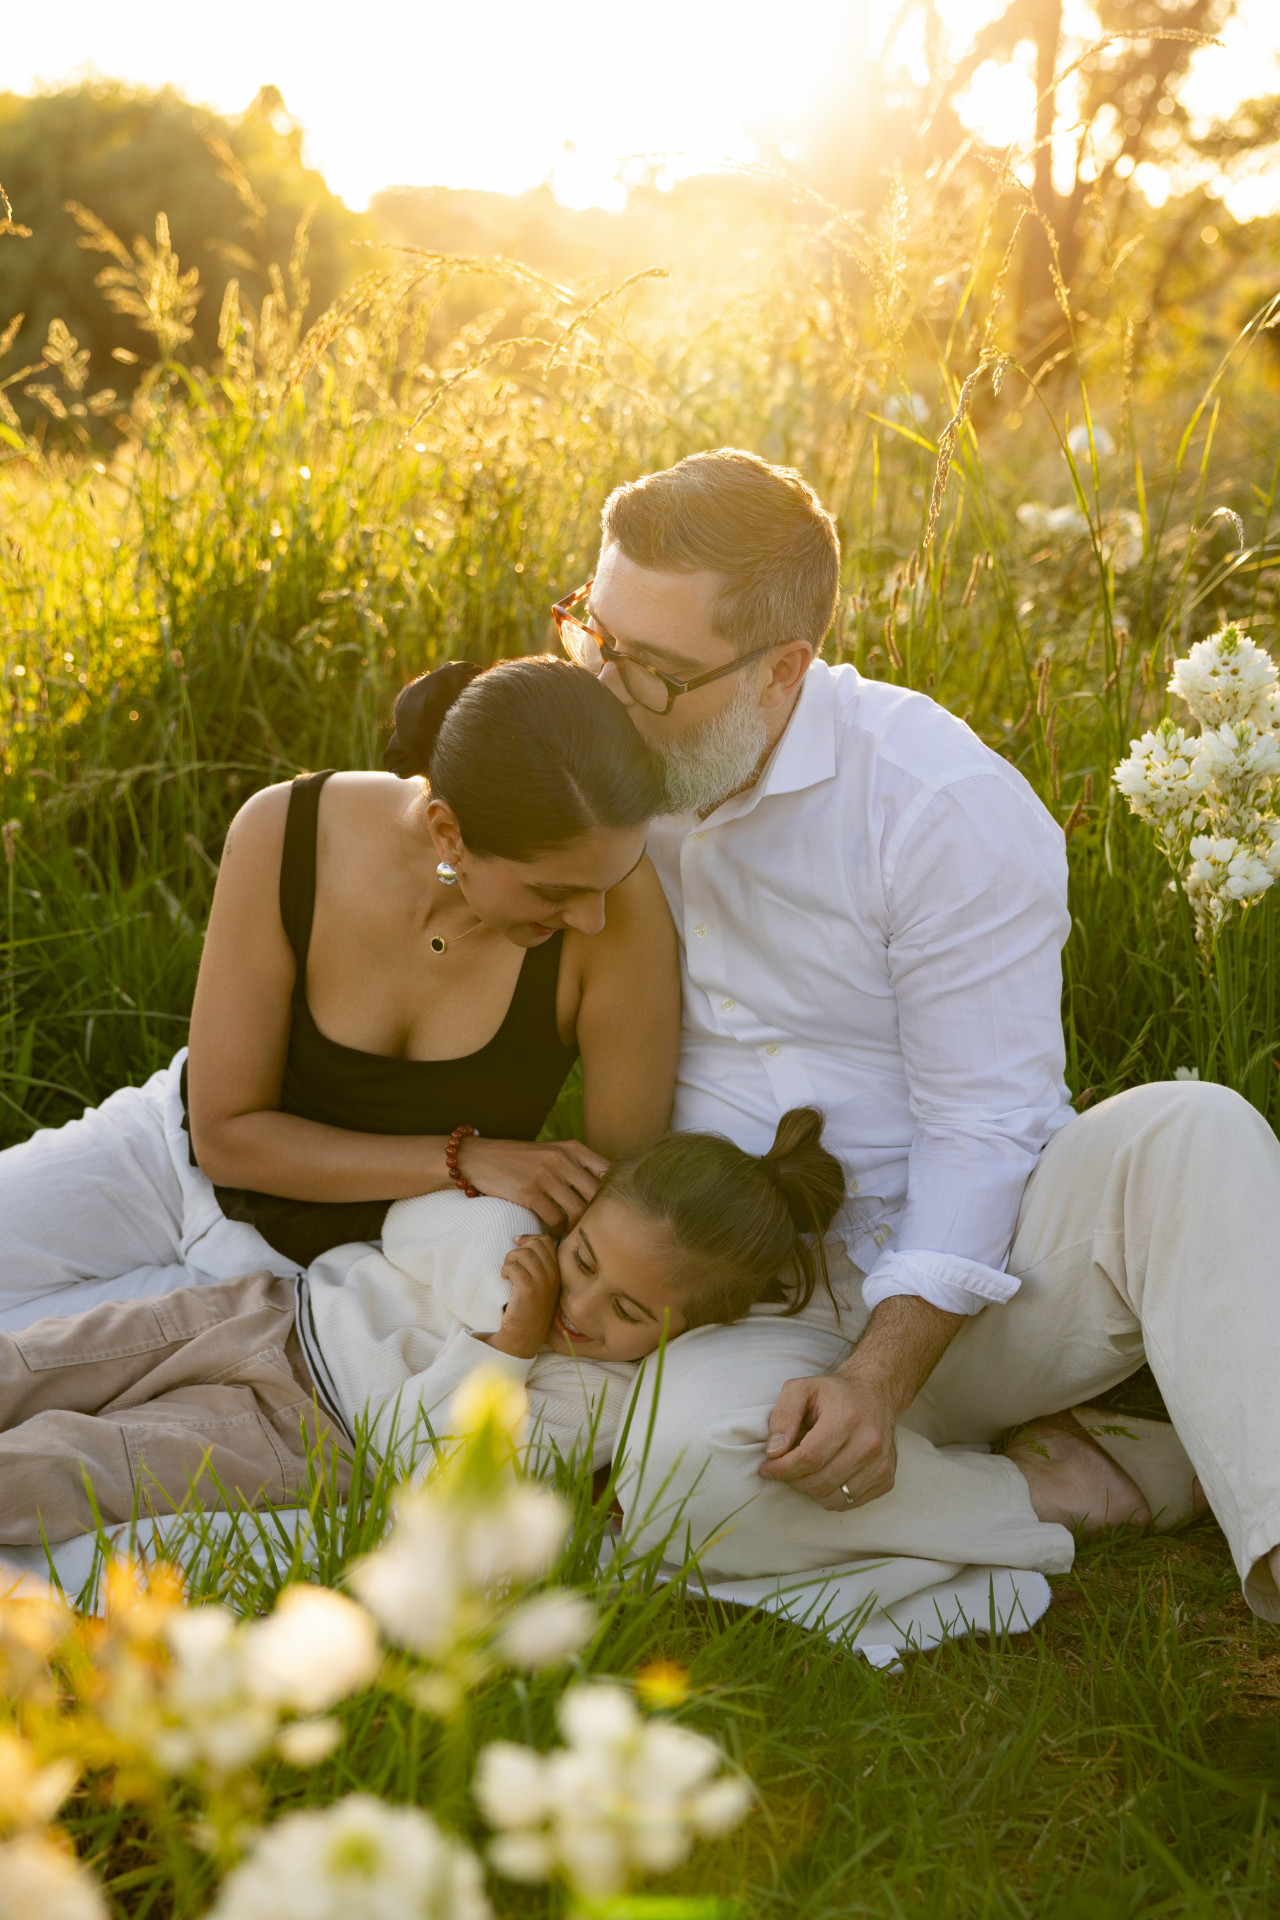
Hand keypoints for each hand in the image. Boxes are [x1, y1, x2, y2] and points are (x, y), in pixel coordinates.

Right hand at [456, 1136, 608, 1229]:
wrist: (479, 1158)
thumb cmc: (518, 1159)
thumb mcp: (551, 1153)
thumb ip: (576, 1166)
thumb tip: (603, 1189)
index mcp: (573, 1149)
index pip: (609, 1172)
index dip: (613, 1194)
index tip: (609, 1209)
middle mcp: (563, 1159)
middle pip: (597, 1195)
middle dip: (597, 1215)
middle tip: (592, 1229)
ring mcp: (546, 1175)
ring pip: (578, 1211)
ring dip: (577, 1227)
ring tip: (573, 1234)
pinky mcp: (529, 1192)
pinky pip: (555, 1219)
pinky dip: (557, 1231)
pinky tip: (554, 1233)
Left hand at [486, 1234, 560, 1357]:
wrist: (523, 1336)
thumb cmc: (528, 1309)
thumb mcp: (540, 1285)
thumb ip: (538, 1266)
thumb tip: (522, 1240)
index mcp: (557, 1272)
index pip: (546, 1242)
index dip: (529, 1238)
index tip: (517, 1242)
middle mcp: (553, 1276)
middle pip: (535, 1245)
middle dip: (519, 1249)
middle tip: (511, 1262)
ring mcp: (543, 1283)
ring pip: (524, 1254)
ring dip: (510, 1259)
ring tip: (506, 1271)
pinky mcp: (529, 1290)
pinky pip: (514, 1268)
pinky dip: (505, 1270)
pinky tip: (503, 1278)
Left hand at [758, 1367, 898, 1509]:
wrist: (875, 1395)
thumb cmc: (833, 1393)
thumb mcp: (800, 1390)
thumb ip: (783, 1417)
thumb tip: (774, 1452)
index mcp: (848, 1418)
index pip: (809, 1458)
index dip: (782, 1468)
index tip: (767, 1468)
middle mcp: (870, 1443)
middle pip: (820, 1481)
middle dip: (793, 1480)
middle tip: (783, 1469)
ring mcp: (881, 1464)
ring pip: (833, 1497)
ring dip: (810, 1490)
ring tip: (804, 1471)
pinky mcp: (887, 1479)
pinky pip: (849, 1503)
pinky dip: (830, 1495)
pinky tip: (825, 1475)